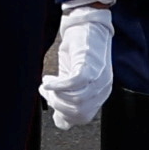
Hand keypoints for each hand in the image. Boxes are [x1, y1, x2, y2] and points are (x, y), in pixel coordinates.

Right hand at [46, 2, 119, 130]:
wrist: (88, 25)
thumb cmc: (80, 51)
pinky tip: (47, 81)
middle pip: (78, 112)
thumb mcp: (74, 79)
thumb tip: (62, 124)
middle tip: (46, 92)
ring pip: (75, 101)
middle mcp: (102, 89)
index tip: (50, 104)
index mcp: (100, 94)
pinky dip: (57, 85)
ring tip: (46, 83)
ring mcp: (98, 79)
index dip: (63, 115)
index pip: (83, 118)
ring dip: (55, 95)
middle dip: (56, 105)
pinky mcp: (89, 67)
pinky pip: (73, 84)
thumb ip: (70, 99)